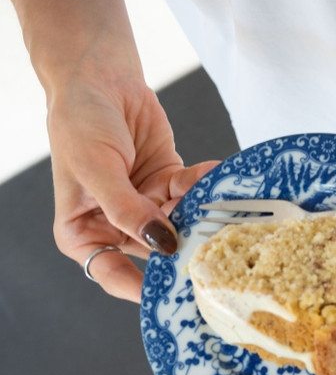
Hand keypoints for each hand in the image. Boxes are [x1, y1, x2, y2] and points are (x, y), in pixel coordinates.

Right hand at [48, 78, 217, 301]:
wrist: (99, 78)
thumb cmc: (81, 123)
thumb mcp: (96, 169)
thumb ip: (127, 210)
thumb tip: (161, 243)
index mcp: (83, 234)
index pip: (113, 275)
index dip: (144, 288)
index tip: (177, 296)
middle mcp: (116, 226)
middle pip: (156, 252)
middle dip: (185, 247)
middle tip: (214, 248)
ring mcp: (146, 205)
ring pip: (182, 223)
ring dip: (199, 211)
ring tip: (212, 199)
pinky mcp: (169, 183)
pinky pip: (193, 193)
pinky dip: (203, 184)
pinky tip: (211, 171)